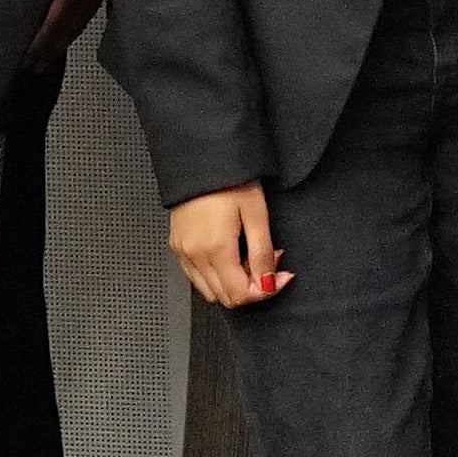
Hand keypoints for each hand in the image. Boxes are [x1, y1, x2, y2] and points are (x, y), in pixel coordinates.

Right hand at [167, 184, 286, 310]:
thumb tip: (267, 283)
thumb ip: (261, 253)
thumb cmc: (230, 180)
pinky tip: (230, 255)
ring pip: (209, 290)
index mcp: (216, 249)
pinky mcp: (177, 246)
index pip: (239, 295)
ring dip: (233, 283)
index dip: (264, 291)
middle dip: (251, 288)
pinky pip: (195, 276)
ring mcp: (182, 251)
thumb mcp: (257, 214)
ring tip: (249, 256)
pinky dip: (215, 275)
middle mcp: (195, 255)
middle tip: (269, 263)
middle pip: (224, 297)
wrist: (202, 159)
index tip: (280, 276)